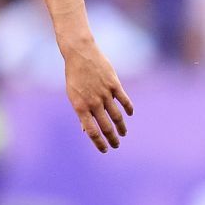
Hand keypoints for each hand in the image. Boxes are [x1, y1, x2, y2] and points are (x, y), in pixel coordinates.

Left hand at [61, 36, 132, 152]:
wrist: (80, 54)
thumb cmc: (75, 77)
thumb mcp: (73, 96)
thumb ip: (82, 113)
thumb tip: (86, 131)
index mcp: (80, 107)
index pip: (92, 131)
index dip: (99, 143)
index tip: (105, 150)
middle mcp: (93, 102)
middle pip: (106, 127)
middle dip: (112, 139)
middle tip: (116, 145)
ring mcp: (105, 93)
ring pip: (117, 116)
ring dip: (121, 128)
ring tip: (123, 134)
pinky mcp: (114, 84)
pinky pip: (124, 100)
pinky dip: (128, 109)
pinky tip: (130, 115)